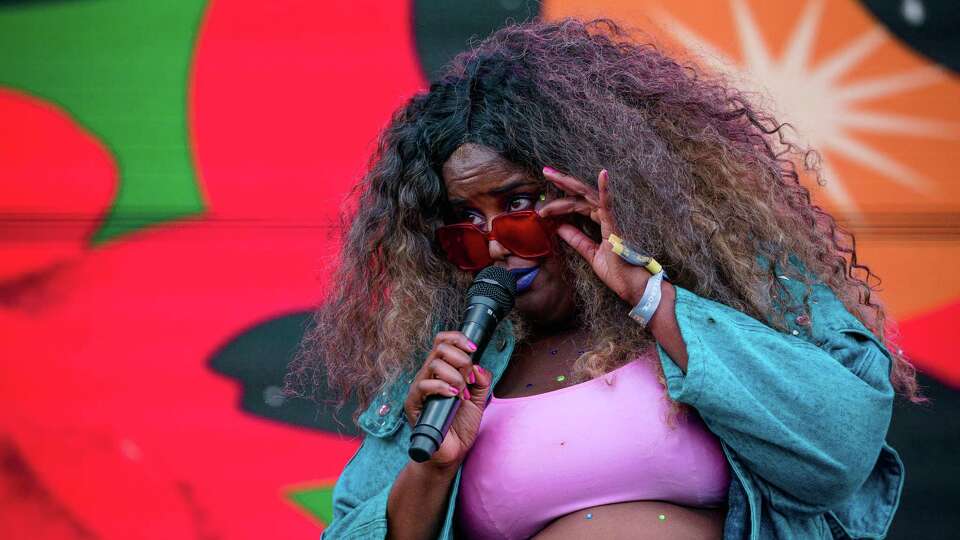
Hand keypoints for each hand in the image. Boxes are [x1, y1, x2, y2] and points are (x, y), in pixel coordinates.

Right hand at [402, 331, 492, 469]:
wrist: (451, 453)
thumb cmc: (460, 427)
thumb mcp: (478, 400)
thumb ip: (482, 381)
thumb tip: (479, 367)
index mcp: (441, 371)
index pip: (442, 342)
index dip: (458, 339)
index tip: (474, 349)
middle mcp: (428, 376)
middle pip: (439, 348)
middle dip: (461, 359)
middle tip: (469, 379)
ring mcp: (419, 389)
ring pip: (433, 364)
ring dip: (455, 375)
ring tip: (462, 392)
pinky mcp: (413, 404)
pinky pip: (423, 385)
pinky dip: (443, 387)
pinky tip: (454, 396)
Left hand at [538, 167, 650, 304]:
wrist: (632, 286)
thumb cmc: (618, 271)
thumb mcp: (590, 253)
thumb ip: (576, 239)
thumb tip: (559, 228)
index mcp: (600, 222)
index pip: (576, 207)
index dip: (559, 205)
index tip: (542, 208)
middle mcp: (605, 217)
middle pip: (579, 195)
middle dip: (561, 182)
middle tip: (545, 172)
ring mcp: (611, 219)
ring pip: (586, 197)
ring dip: (568, 185)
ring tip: (551, 175)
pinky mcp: (615, 227)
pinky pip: (608, 206)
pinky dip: (605, 189)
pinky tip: (602, 174)